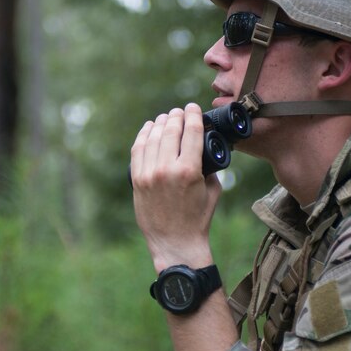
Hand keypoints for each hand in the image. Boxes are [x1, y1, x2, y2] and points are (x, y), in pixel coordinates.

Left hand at [130, 103, 221, 272]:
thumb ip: (210, 166)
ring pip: (153, 137)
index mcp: (190, 171)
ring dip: (160, 123)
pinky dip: (144, 135)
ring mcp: (149, 174)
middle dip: (176, 116)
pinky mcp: (137, 180)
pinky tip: (149, 128)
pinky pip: (138, 149)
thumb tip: (205, 147)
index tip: (193, 107)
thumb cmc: (198, 219)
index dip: (193, 115)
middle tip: (180, 111)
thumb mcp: (213, 190)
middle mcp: (167, 169)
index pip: (191, 131)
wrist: (175, 243)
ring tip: (166, 118)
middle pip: (171, 130)